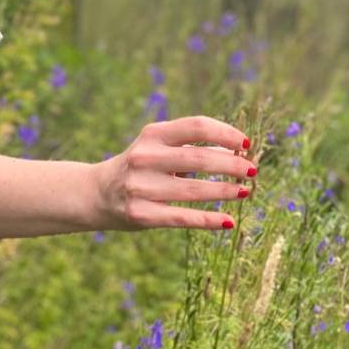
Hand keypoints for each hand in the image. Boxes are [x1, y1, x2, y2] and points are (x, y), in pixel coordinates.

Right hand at [90, 116, 255, 231]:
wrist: (96, 194)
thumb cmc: (139, 167)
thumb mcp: (157, 148)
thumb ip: (190, 147)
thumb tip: (237, 154)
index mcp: (152, 135)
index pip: (196, 127)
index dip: (226, 133)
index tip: (246, 143)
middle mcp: (145, 158)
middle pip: (199, 159)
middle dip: (232, 165)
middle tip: (252, 170)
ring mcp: (141, 187)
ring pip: (194, 190)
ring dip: (225, 192)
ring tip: (245, 191)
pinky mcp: (141, 214)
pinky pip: (183, 218)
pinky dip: (209, 220)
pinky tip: (229, 221)